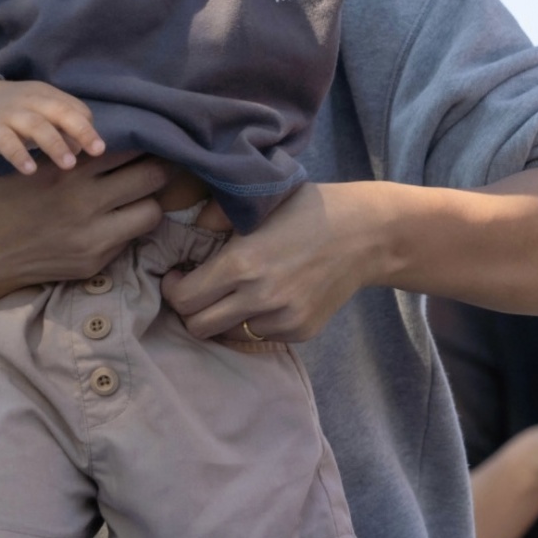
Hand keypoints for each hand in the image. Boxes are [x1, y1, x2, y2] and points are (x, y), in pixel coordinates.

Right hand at [0, 70, 105, 172]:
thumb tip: (82, 148)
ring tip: (69, 165)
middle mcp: (30, 100)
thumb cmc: (11, 113)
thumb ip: (60, 128)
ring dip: (54, 143)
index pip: (74, 108)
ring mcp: (8, 114)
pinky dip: (19, 154)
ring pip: (35, 125)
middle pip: (60, 111)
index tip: (96, 149)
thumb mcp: (37, 113)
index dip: (86, 128)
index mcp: (46, 95)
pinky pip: (6, 141)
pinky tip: (29, 169)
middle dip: (81, 129)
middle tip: (98, 151)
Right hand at [0, 151, 167, 326]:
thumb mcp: (14, 157)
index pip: (126, 145)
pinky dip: (131, 224)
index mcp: (64, 168)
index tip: (144, 134)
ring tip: (141, 190)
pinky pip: (132, 237)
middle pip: (150, 175)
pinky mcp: (91, 262)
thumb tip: (87, 124)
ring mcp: (91, 236)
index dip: (139, 137)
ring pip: (152, 210)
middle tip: (154, 160)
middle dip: (155, 165)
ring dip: (149, 198)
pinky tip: (122, 215)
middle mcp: (84, 202)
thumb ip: (49, 141)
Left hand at [161, 181, 388, 341]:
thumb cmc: (304, 209)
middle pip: (198, 326)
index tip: (178, 274)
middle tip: (196, 288)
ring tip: (229, 291)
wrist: (364, 234)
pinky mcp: (300, 331)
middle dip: (189, 308)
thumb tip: (185, 231)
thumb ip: (214, 217)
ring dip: (220, 316)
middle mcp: (259, 298)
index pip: (183, 298)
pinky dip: (251, 320)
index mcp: (241, 264)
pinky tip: (261, 295)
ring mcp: (282, 319)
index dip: (172, 287)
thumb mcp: (255, 202)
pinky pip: (258, 335)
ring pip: (226, 334)